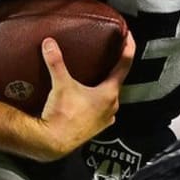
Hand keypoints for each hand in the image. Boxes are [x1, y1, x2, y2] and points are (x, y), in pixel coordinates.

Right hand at [35, 33, 135, 159]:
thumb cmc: (62, 116)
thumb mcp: (61, 85)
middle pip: (117, 81)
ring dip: (104, 86)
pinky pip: (101, 109)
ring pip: (109, 96)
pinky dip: (97, 101)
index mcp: (109, 93)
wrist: (53, 143)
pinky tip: (88, 98)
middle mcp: (112, 106)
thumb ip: (56, 62)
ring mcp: (105, 118)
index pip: (125, 64)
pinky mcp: (96, 127)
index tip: (129, 37)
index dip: (128, 48)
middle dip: (113, 68)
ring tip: (96, 76)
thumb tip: (49, 44)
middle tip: (110, 54)